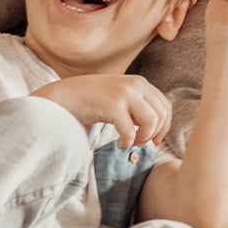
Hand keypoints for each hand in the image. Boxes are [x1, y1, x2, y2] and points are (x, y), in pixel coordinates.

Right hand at [32, 75, 171, 148]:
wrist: (63, 97)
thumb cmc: (91, 102)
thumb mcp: (119, 98)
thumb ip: (137, 107)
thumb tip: (156, 129)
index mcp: (139, 83)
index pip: (165, 106)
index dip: (163, 126)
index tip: (153, 139)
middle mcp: (135, 85)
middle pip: (162, 114)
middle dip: (154, 133)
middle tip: (140, 143)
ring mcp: (124, 93)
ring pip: (152, 121)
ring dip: (143, 138)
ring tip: (130, 143)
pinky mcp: (113, 105)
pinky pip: (130, 131)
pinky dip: (127, 142)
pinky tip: (119, 144)